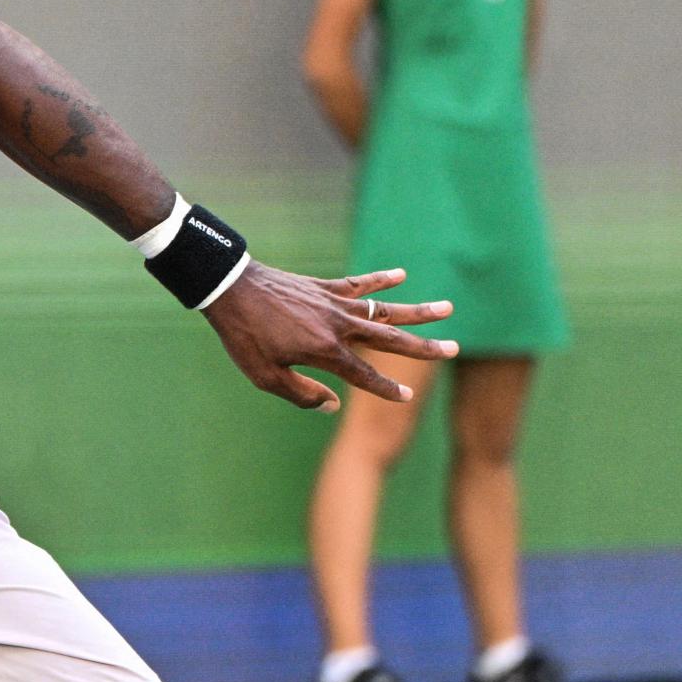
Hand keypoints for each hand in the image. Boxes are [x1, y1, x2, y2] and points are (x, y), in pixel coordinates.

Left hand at [203, 265, 457, 412]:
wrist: (228, 289)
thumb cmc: (243, 337)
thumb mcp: (265, 376)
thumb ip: (302, 394)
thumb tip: (332, 406)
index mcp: (324, 351)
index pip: (365, 375)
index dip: (387, 388)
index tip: (408, 397)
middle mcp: (337, 325)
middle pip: (389, 338)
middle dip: (423, 347)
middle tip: (454, 348)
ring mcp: (333, 303)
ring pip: (383, 308)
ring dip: (416, 310)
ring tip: (448, 308)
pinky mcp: (323, 287)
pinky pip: (358, 284)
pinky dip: (380, 280)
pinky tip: (402, 275)